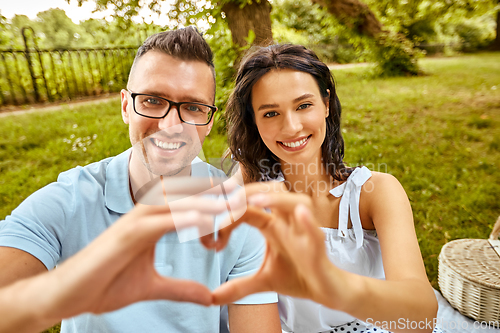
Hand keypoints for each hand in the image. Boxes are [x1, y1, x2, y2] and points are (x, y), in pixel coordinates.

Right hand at [39, 196, 227, 321]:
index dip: (210, 199)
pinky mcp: (126, 234)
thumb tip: (207, 296)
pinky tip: (206, 220)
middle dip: (214, 192)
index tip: (236, 198)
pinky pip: (161, 221)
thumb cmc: (105, 285)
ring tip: (234, 200)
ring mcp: (135, 223)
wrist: (68, 294)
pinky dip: (185, 218)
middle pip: (184, 197)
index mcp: (151, 223)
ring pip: (176, 205)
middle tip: (243, 188)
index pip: (185, 205)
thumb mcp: (152, 288)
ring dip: (206, 201)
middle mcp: (144, 216)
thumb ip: (180, 288)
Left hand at [202, 183, 339, 305]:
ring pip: (296, 203)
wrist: (326, 291)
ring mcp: (304, 233)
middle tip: (224, 201)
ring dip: (276, 199)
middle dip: (247, 193)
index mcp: (274, 225)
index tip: (207, 235)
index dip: (227, 216)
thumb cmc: (298, 276)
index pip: (248, 209)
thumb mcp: (263, 281)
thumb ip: (239, 286)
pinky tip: (300, 214)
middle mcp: (288, 222)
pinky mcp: (318, 248)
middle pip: (271, 194)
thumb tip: (212, 298)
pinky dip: (308, 222)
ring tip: (253, 201)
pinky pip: (316, 231)